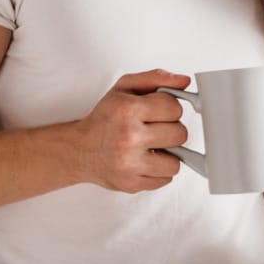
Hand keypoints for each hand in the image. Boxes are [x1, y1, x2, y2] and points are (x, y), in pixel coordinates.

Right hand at [69, 70, 188, 192]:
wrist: (80, 150)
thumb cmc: (104, 118)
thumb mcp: (125, 88)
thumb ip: (155, 79)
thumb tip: (183, 81)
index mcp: (127, 110)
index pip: (175, 108)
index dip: (170, 109)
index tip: (159, 112)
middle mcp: (127, 137)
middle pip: (180, 135)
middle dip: (171, 130)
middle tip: (155, 129)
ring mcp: (129, 164)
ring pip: (175, 163)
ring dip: (167, 155)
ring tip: (151, 147)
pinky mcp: (131, 184)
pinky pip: (165, 179)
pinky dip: (158, 171)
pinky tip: (145, 161)